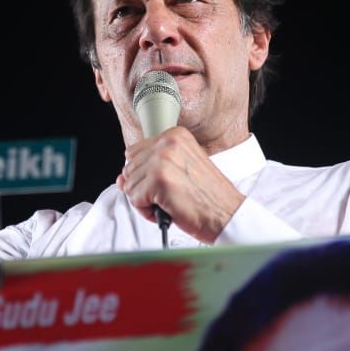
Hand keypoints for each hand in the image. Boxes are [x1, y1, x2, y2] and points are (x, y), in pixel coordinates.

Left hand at [118, 127, 245, 243]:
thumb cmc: (208, 197)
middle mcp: (168, 142)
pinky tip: (168, 209)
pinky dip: (147, 211)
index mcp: (175, 135)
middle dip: (143, 188)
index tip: (166, 183)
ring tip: (170, 202)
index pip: (134, 152)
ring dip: (145, 201)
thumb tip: (121, 178)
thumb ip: (148, 170)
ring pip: (129, 185)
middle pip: (129, 168)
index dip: (145, 175)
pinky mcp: (159, 180)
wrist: (228, 215)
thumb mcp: (179, 172)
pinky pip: (134, 199)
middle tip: (169, 196)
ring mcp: (162, 159)